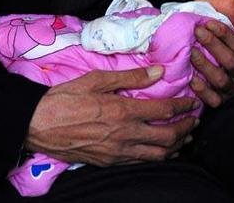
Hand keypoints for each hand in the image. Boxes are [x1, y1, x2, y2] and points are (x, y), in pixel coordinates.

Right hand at [25, 66, 199, 165]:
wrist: (39, 124)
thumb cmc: (66, 97)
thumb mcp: (97, 79)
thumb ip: (130, 77)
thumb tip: (158, 72)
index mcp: (123, 111)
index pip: (164, 111)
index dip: (184, 106)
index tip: (193, 101)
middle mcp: (124, 135)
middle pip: (167, 137)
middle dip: (186, 129)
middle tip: (195, 121)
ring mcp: (117, 152)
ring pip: (157, 155)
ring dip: (176, 146)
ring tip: (185, 137)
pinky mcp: (109, 162)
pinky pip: (140, 162)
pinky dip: (157, 156)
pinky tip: (160, 150)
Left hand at [189, 21, 233, 107]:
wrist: (230, 85)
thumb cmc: (233, 55)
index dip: (225, 34)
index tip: (209, 23)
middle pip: (230, 61)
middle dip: (213, 45)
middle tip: (198, 31)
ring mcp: (232, 90)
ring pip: (221, 80)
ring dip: (205, 65)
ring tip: (191, 51)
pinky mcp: (220, 101)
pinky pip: (212, 99)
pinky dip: (202, 90)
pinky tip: (191, 78)